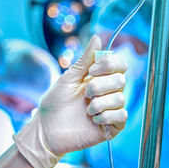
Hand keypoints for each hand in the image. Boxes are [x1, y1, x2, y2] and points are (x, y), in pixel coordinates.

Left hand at [13, 35, 127, 167]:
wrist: (46, 129)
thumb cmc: (55, 103)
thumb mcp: (69, 78)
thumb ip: (85, 59)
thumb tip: (97, 37)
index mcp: (99, 79)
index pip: (119, 65)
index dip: (109, 65)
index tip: (91, 71)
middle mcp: (107, 92)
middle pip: (121, 80)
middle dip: (100, 85)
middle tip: (85, 93)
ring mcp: (110, 109)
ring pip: (121, 98)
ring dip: (100, 103)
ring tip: (86, 110)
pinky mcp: (111, 127)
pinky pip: (122, 116)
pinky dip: (107, 115)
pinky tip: (94, 119)